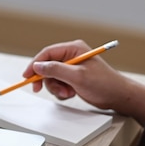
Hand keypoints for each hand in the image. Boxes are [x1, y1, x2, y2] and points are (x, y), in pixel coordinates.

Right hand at [22, 40, 144, 124]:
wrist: (117, 96)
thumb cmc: (104, 83)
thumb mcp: (77, 77)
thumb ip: (56, 70)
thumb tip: (38, 66)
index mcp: (74, 49)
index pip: (48, 53)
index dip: (35, 64)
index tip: (26, 75)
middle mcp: (72, 56)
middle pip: (47, 65)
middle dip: (46, 79)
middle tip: (39, 88)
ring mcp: (72, 67)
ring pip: (51, 76)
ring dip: (55, 87)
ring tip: (67, 93)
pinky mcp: (73, 78)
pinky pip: (58, 83)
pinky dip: (61, 91)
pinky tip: (70, 93)